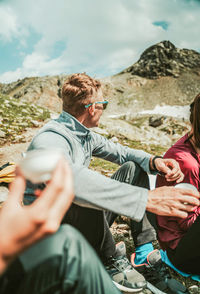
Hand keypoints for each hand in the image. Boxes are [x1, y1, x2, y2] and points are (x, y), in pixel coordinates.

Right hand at [0, 159, 73, 273]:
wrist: (3, 253)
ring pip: (67, 201)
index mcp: (39, 215)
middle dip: (68, 175)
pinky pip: (61, 208)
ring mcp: (54, 226)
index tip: (60, 160)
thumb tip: (20, 170)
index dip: (60, 171)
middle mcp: (51, 221)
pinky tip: (46, 191)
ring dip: (66, 185)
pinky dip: (58, 196)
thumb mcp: (8, 206)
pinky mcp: (53, 227)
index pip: (57, 188)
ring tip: (58, 173)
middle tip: (64, 163)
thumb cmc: (4, 232)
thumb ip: (17, 186)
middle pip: (68, 193)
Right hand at [147, 186, 199, 217]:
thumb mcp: (166, 188)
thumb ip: (174, 190)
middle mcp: (177, 197)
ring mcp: (175, 205)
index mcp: (176, 191)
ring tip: (189, 209)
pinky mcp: (172, 212)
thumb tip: (180, 191)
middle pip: (193, 201)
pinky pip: (183, 215)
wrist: (148, 199)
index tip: (199, 197)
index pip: (191, 192)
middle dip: (198, 203)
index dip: (197, 195)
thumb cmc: (156, 193)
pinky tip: (182, 213)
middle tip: (197, 204)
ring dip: (191, 209)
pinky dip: (184, 214)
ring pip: (190, 209)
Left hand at [154, 157, 183, 182]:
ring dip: (174, 178)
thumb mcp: (160, 165)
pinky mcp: (177, 172)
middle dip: (172, 176)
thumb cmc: (159, 163)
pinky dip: (180, 179)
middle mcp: (176, 164)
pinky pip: (181, 175)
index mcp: (173, 161)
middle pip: (178, 172)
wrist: (159, 163)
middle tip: (166, 177)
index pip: (176, 168)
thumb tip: (170, 173)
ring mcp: (177, 168)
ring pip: (179, 174)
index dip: (173, 172)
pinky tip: (177, 182)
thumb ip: (165, 168)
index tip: (168, 175)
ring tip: (167, 179)